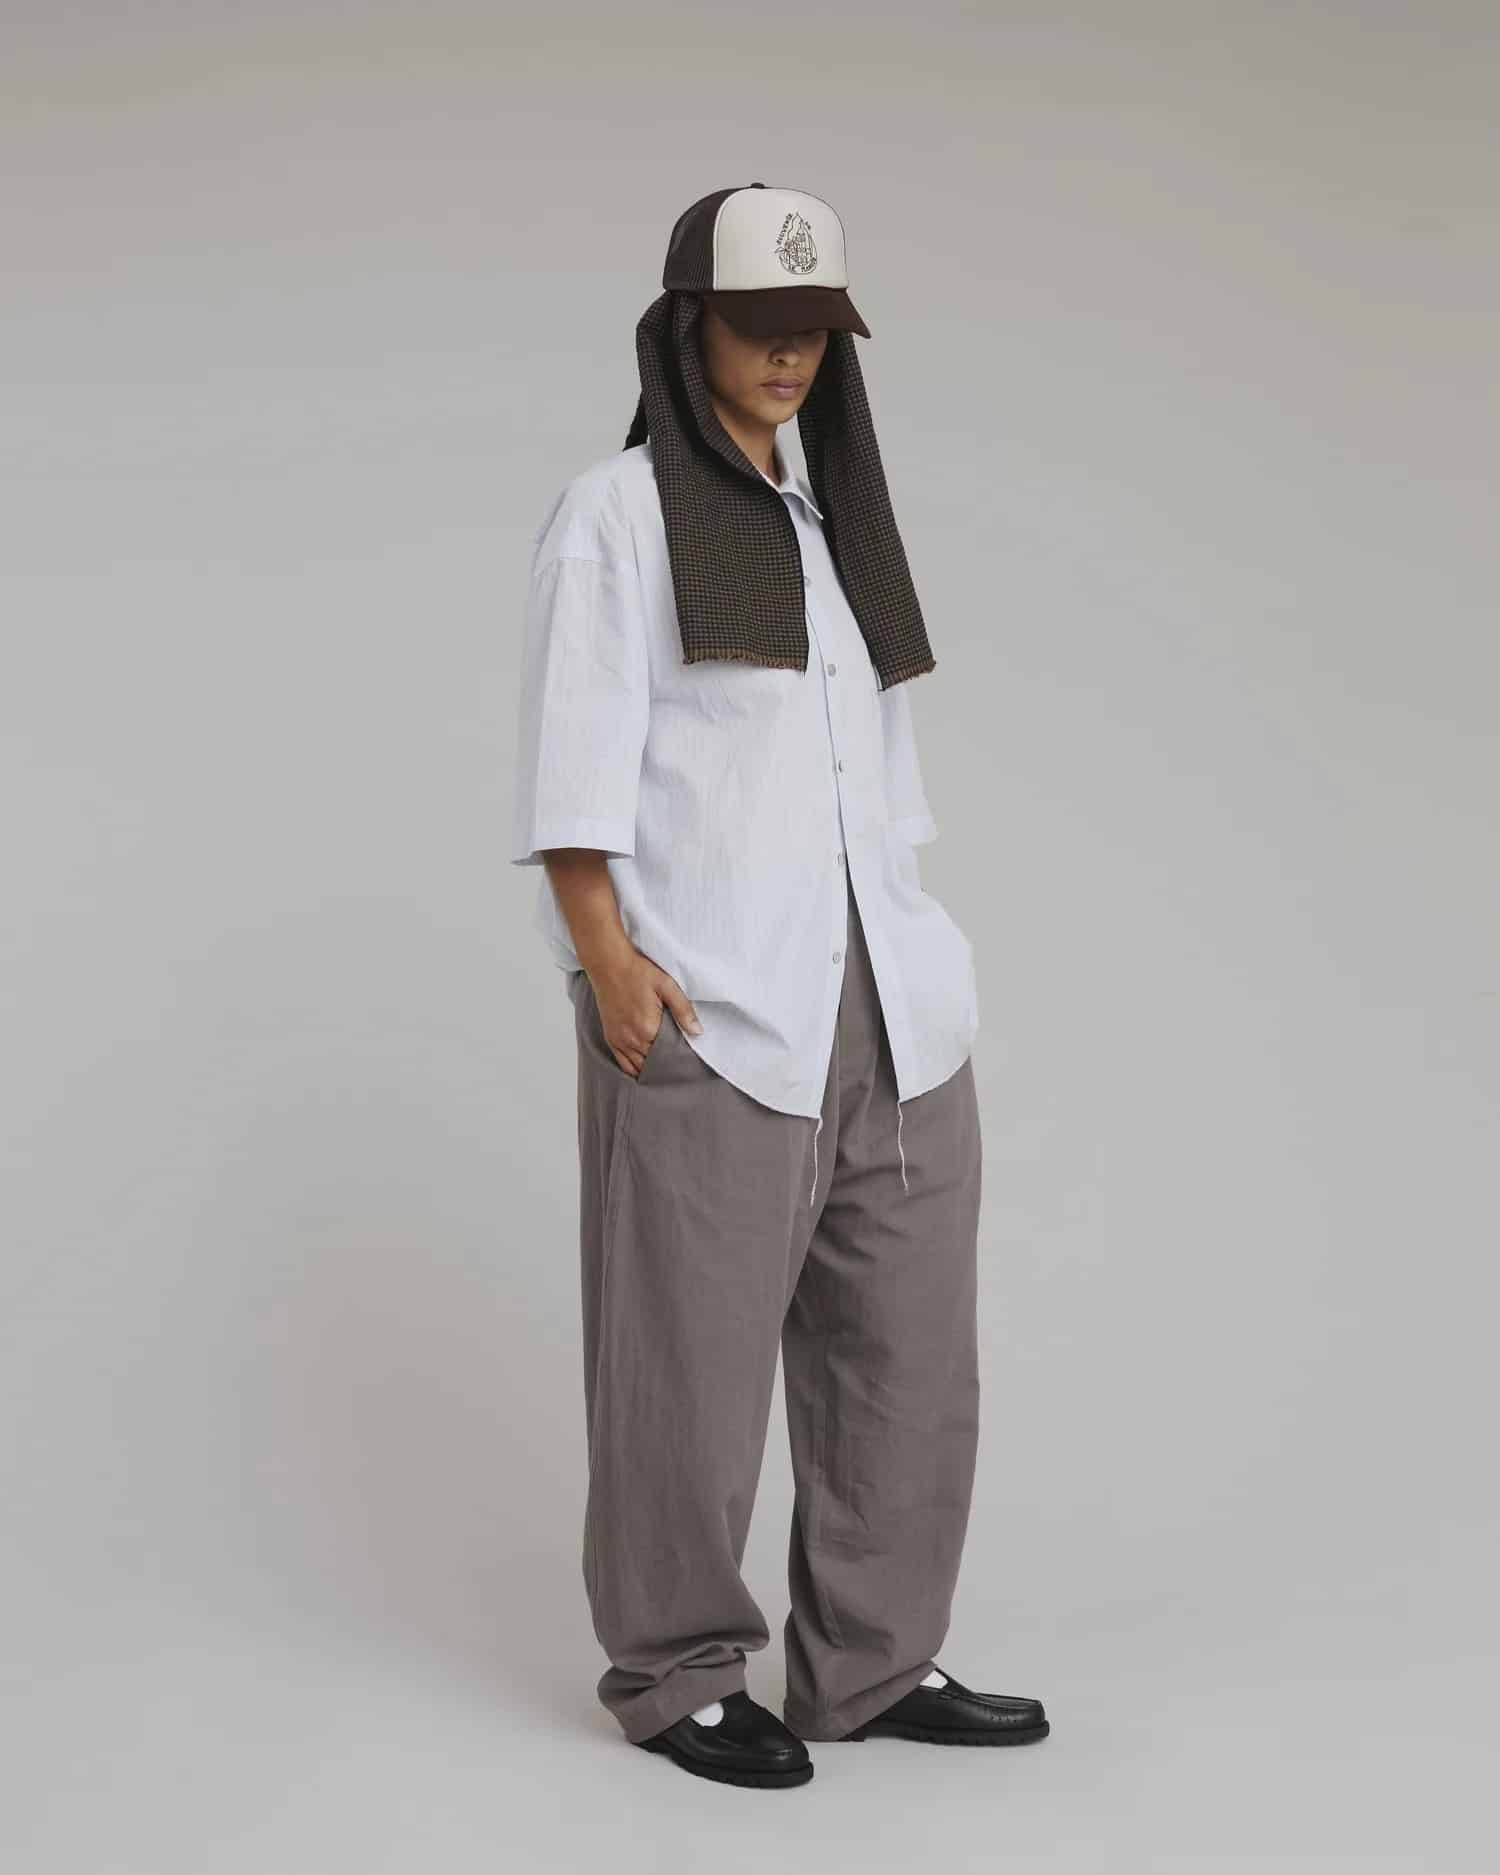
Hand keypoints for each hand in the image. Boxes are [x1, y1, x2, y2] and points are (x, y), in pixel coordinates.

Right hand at [590, 956, 702, 1078]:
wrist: (609, 965)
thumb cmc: (637, 973)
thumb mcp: (666, 986)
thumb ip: (683, 1010)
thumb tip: (698, 1032)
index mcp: (648, 1028)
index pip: (669, 1055)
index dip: (680, 1059)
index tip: (689, 1060)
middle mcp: (632, 1039)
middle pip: (655, 1064)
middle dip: (667, 1065)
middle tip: (680, 1065)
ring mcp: (619, 1040)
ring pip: (639, 1067)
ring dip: (652, 1069)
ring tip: (665, 1067)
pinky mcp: (611, 1038)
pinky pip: (624, 1064)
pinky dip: (635, 1069)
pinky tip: (646, 1069)